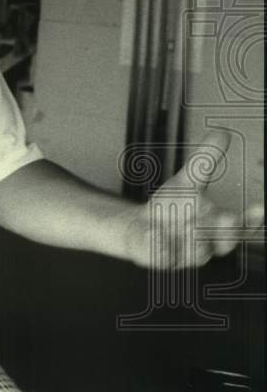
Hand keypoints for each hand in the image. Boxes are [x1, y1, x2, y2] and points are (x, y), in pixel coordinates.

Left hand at [122, 130, 264, 269]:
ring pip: (197, 253)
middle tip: (227, 216)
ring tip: (187, 222)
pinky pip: (163, 257)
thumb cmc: (171, 207)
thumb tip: (222, 131)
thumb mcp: (187, 181)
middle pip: (224, 242)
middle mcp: (206, 243)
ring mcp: (183, 254)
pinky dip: (161, 246)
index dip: (253, 220)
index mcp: (217, 225)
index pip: (243, 226)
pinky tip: (156, 233)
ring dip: (194, 239)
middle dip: (226, 230)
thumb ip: (205, 161)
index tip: (260, 208)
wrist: (138, 226)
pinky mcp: (160, 259)